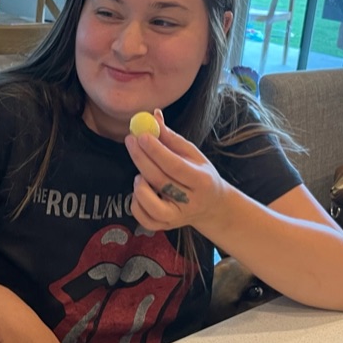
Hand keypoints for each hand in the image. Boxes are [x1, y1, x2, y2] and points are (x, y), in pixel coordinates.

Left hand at [125, 108, 227, 232]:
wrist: (211, 206)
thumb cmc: (199, 174)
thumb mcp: (192, 155)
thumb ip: (171, 138)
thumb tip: (153, 115)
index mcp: (202, 181)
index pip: (175, 166)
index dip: (156, 150)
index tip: (141, 134)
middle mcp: (190, 202)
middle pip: (159, 180)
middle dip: (141, 158)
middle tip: (130, 140)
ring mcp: (177, 218)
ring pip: (149, 204)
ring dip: (139, 184)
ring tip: (142, 173)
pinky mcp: (164, 227)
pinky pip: (142, 217)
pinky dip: (136, 202)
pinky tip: (141, 189)